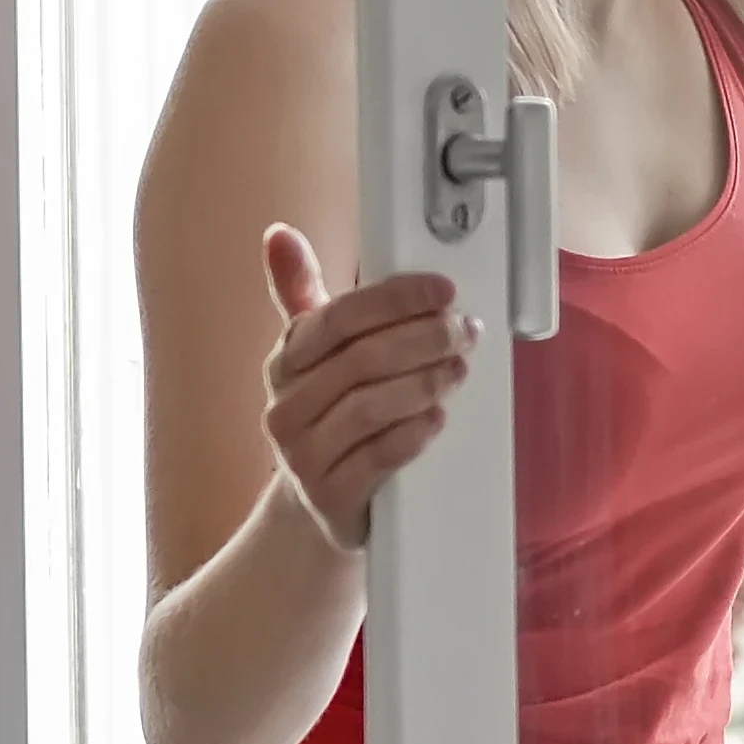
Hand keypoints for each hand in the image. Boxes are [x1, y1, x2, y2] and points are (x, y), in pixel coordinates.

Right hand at [259, 227, 475, 549]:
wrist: (320, 507)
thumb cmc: (328, 419)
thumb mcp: (314, 357)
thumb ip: (303, 294)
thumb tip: (280, 236)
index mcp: (285, 363)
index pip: (337, 319)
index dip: (393, 299)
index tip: (441, 290)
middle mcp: (286, 408)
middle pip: (361, 360)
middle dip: (422, 338)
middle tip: (463, 330)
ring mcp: (304, 457)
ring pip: (369, 407)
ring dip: (424, 382)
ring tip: (458, 369)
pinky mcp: (331, 498)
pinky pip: (377, 458)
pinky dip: (413, 433)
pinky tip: (437, 417)